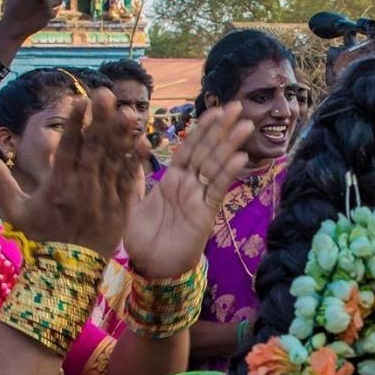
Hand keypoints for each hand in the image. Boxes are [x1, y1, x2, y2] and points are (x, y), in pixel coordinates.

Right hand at [0, 87, 137, 258]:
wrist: (69, 270)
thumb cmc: (41, 237)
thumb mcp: (15, 210)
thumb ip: (0, 180)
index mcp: (57, 186)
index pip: (68, 148)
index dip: (75, 123)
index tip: (79, 101)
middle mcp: (82, 189)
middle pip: (93, 148)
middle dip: (100, 119)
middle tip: (105, 94)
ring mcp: (103, 198)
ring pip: (114, 160)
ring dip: (121, 134)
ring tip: (127, 111)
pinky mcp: (120, 208)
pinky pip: (129, 179)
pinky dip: (135, 160)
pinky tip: (142, 140)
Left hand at [121, 103, 252, 280]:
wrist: (148, 268)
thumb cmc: (139, 238)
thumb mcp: (130, 201)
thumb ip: (135, 175)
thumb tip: (136, 146)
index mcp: (172, 179)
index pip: (189, 147)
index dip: (202, 128)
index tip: (215, 108)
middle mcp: (188, 185)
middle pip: (208, 150)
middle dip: (222, 128)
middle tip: (239, 106)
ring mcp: (199, 198)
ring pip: (216, 166)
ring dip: (231, 145)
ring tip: (245, 125)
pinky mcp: (205, 214)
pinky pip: (217, 190)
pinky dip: (227, 174)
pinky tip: (239, 158)